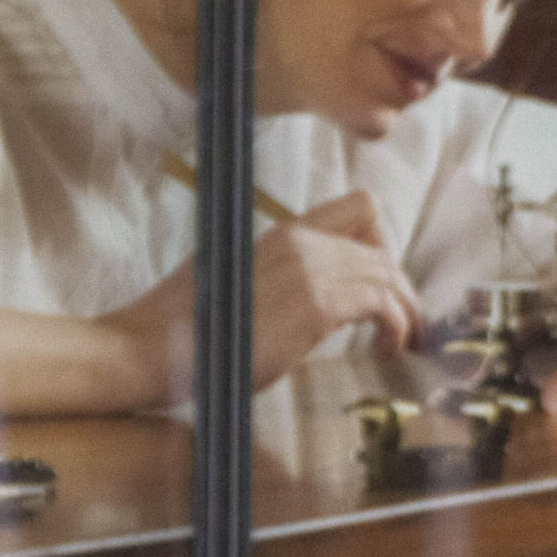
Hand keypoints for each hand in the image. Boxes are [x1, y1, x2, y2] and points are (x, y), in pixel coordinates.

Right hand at [106, 193, 426, 397]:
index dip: (383, 245)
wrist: (151, 346)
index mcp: (282, 231)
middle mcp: (301, 240)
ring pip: (389, 274)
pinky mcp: (314, 305)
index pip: (360, 207)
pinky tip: (387, 348)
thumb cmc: (187, 331)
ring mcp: (308, 269)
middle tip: (406, 325)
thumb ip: (279, 284)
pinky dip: (396, 326)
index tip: (379, 285)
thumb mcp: (239, 289)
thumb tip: (308, 306)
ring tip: (404, 342)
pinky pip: (382, 303)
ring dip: (406, 310)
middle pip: (384, 246)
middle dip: (401, 287)